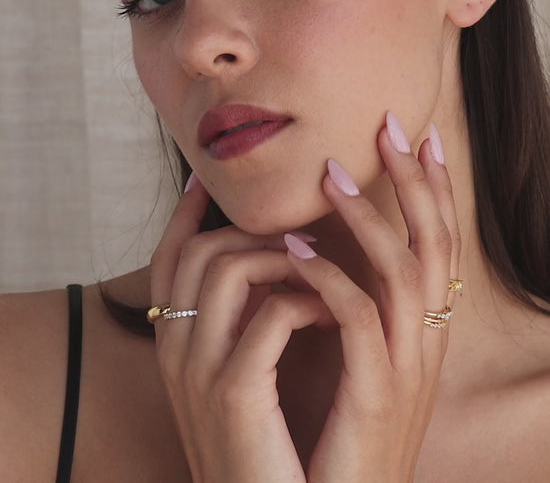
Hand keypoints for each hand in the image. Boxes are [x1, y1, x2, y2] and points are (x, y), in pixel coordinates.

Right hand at [150, 181, 332, 482]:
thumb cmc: (270, 436)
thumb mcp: (244, 368)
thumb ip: (243, 317)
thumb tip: (268, 260)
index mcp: (177, 343)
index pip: (169, 259)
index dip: (184, 215)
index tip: (203, 180)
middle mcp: (176, 350)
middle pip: (199, 251)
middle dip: (252, 230)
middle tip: (300, 236)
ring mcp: (199, 372)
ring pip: (230, 267)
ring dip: (286, 259)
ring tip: (323, 275)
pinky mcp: (234, 393)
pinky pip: (272, 313)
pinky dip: (309, 301)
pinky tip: (335, 315)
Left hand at [285, 115, 460, 482]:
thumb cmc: (329, 424)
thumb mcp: (343, 355)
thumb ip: (339, 303)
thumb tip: (310, 247)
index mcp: (417, 329)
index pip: (433, 245)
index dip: (430, 190)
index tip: (414, 139)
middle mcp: (424, 341)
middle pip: (433, 244)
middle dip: (416, 182)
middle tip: (392, 127)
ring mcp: (406, 368)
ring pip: (405, 273)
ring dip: (371, 218)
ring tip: (332, 176)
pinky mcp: (379, 395)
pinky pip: (359, 321)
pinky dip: (329, 280)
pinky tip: (295, 251)